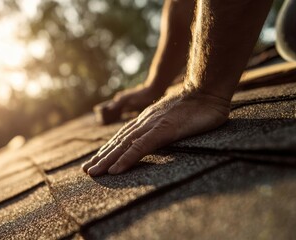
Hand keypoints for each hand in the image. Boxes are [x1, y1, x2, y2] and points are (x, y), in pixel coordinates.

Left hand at [82, 90, 229, 175]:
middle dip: (101, 157)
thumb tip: (164, 133)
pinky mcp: (162, 130)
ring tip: (93, 172)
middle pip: (118, 142)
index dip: (110, 149)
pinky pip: (140, 147)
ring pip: (123, 145)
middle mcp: (145, 122)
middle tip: (87, 170)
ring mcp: (152, 125)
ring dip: (106, 160)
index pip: (124, 137)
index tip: (98, 161)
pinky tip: (115, 170)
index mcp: (148, 120)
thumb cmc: (198, 106)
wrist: (209, 90)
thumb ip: (166, 125)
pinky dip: (126, 159)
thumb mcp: (177, 118)